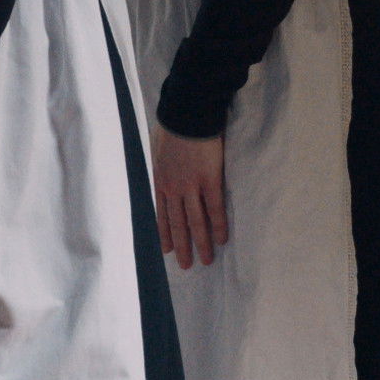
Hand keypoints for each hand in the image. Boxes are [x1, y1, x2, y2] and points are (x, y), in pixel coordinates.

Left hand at [151, 126, 229, 269]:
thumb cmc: (172, 125)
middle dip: (181, 247)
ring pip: (195, 222)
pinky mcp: (210, 181)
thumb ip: (161, 162)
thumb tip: (163, 163)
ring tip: (206, 261)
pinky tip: (222, 240)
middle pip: (177, 224)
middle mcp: (173, 189)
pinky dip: (219, 225)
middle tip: (186, 266)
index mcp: (160, 181)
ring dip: (201, 244)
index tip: (166, 250)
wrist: (186, 114)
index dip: (165, 234)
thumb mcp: (157, 147)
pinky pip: (215, 209)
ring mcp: (191, 186)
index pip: (161, 215)